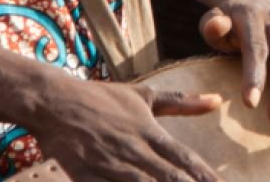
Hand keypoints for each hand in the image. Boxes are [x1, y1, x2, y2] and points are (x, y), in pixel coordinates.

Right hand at [31, 77, 225, 181]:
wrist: (53, 101)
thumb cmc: (100, 98)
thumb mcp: (142, 95)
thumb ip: (180, 102)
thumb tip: (216, 100)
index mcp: (148, 131)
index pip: (183, 158)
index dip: (204, 176)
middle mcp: (132, 151)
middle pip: (169, 179)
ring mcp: (109, 166)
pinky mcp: (85, 178)